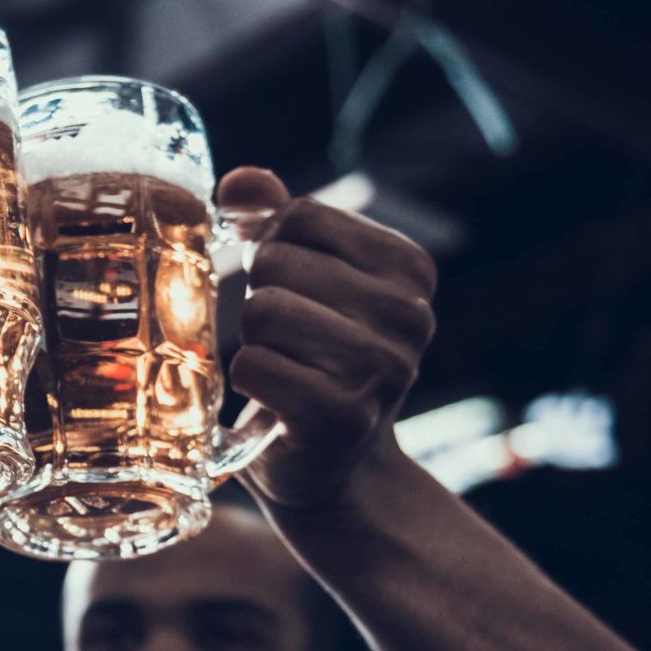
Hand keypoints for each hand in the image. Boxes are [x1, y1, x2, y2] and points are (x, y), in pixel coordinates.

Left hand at [220, 168, 437, 511]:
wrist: (327, 468)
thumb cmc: (308, 361)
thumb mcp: (303, 282)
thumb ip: (275, 221)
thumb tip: (240, 182)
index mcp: (410, 269)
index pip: (303, 216)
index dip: (274, 250)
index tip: (296, 292)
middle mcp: (410, 315)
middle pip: (278, 262)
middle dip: (261, 300)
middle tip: (288, 345)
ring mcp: (382, 367)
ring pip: (262, 311)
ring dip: (253, 343)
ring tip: (283, 370)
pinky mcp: (341, 415)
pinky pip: (252, 365)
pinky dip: (245, 383)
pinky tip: (274, 403)